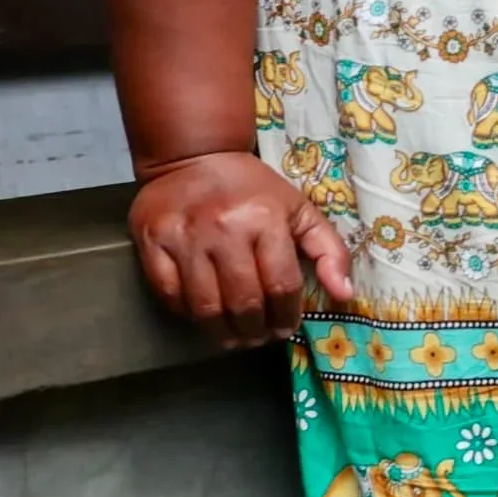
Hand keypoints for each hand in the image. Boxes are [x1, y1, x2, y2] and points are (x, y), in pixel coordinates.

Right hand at [129, 149, 353, 349]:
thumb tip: (345, 295)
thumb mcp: (300, 210)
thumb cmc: (253, 189)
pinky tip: (201, 317)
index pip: (281, 285)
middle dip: (255, 330)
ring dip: (222, 332)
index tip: (285, 328)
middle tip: (259, 339)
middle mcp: (224, 230)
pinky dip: (186, 313)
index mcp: (266, 220)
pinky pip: (168, 293)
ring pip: (204, 305)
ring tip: (234, 338)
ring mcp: (184, 237)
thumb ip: (329, 251)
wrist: (193, 157)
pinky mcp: (152, 241)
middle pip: (243, 301)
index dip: (286, 315)